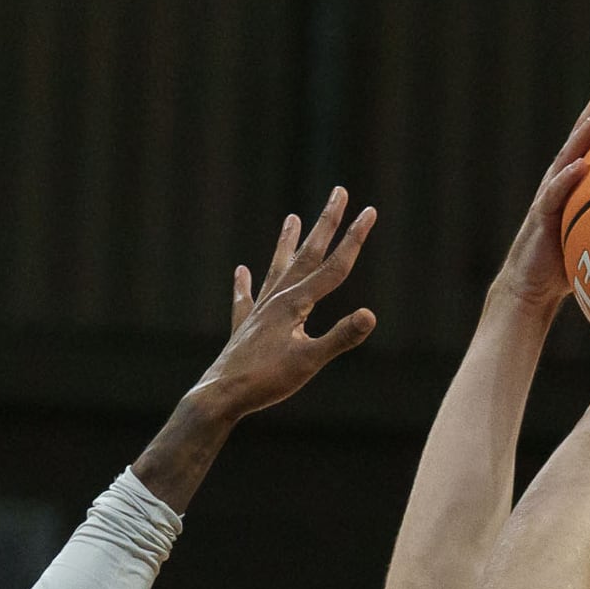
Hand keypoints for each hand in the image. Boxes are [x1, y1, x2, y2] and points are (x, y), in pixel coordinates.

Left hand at [189, 191, 380, 420]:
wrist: (219, 396)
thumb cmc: (265, 382)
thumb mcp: (308, 362)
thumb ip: (340, 337)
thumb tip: (370, 315)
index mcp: (295, 303)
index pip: (334, 266)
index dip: (355, 238)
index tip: (370, 211)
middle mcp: (276, 300)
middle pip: (307, 255)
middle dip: (326, 223)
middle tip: (338, 192)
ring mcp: (258, 312)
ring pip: (277, 269)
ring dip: (287, 243)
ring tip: (291, 217)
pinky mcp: (243, 329)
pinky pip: (244, 300)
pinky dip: (243, 284)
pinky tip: (240, 271)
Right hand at [497, 63, 589, 315]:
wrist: (533, 285)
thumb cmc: (572, 259)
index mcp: (583, 172)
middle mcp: (566, 173)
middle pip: (587, 127)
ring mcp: (552, 191)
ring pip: (570, 153)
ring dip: (586, 132)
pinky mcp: (542, 215)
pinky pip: (555, 194)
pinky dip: (568, 179)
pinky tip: (581, 165)